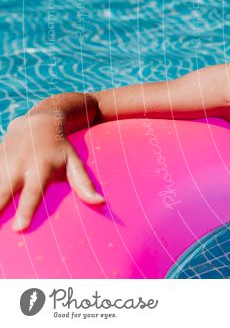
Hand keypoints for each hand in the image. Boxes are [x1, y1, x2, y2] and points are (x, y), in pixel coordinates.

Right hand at [0, 115, 104, 231]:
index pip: (33, 193)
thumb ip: (84, 183)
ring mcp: (2, 162)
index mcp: (40, 169)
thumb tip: (100, 202)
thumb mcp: (75, 162)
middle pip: (1, 192)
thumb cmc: (60, 148)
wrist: (40, 120)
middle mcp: (18, 166)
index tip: (19, 229)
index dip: (26, 210)